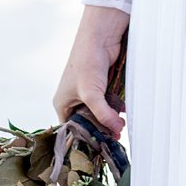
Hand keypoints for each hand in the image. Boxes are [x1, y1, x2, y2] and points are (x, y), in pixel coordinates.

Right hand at [53, 5, 128, 139]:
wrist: (100, 38)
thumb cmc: (86, 62)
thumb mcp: (91, 93)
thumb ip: (103, 114)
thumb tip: (117, 129)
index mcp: (62, 103)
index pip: (71, 129)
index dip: (85, 138)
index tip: (100, 147)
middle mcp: (73, 100)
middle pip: (87, 124)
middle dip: (101, 130)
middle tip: (115, 138)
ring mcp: (88, 94)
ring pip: (99, 115)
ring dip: (110, 120)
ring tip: (121, 127)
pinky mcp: (101, 88)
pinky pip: (108, 105)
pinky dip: (115, 109)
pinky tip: (123, 113)